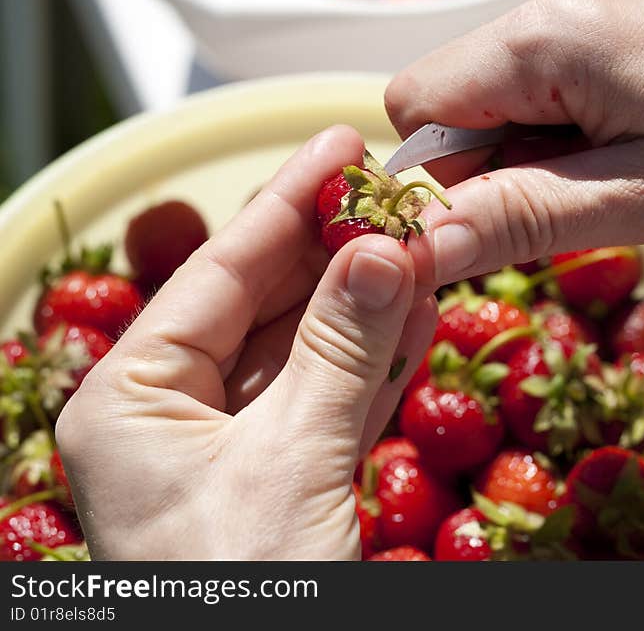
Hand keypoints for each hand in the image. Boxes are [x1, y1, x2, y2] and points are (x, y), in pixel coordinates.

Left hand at [55, 126, 436, 559]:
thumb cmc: (235, 591)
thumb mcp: (287, 461)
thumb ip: (337, 352)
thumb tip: (379, 253)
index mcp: (131, 400)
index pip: (218, 275)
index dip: (284, 206)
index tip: (337, 149)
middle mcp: (177, 414)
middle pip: (269, 305)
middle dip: (336, 250)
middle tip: (392, 193)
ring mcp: (238, 445)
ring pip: (313, 350)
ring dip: (370, 300)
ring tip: (420, 243)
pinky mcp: (289, 475)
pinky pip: (337, 398)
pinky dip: (380, 358)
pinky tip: (417, 311)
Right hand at [386, 0, 643, 288]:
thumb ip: (524, 218)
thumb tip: (427, 245)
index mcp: (545, 40)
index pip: (415, 110)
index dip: (437, 179)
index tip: (496, 220)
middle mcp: (553, 2)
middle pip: (458, 98)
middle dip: (497, 165)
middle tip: (580, 198)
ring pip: (508, 90)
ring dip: (542, 146)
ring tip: (626, 164)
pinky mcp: (619, 6)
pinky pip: (556, 73)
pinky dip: (576, 120)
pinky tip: (641, 132)